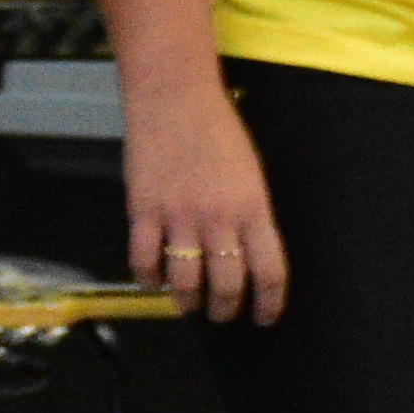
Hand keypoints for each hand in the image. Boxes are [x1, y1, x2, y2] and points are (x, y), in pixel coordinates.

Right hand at [122, 71, 286, 324]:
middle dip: (224, 309)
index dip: (268, 304)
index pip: (269, 271)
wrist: (174, 96)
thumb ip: (249, 216)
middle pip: (226, 285)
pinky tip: (153, 278)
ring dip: (187, 301)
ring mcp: (179, 215)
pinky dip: (148, 278)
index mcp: (252, 207)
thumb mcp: (249, 174)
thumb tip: (246, 257)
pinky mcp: (144, 209)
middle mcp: (218, 217)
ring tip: (188, 302)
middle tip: (220, 312)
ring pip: (185, 282)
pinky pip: (144, 260)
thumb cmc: (215, 129)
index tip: (263, 316)